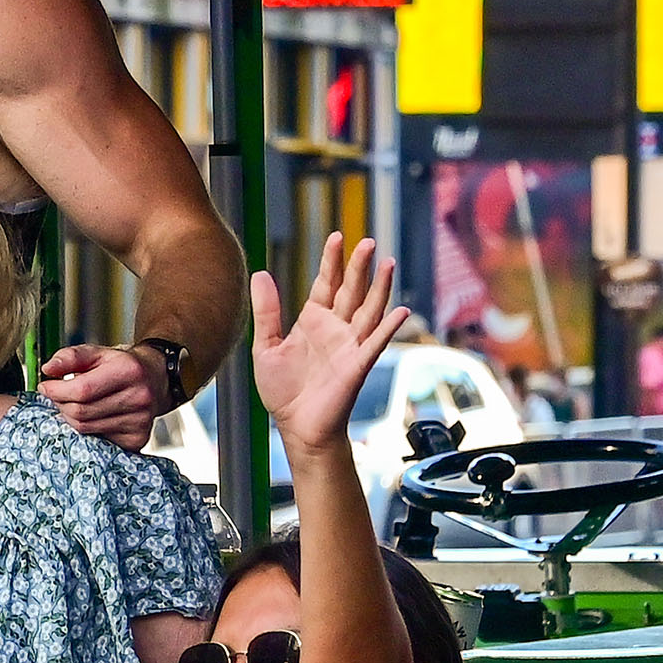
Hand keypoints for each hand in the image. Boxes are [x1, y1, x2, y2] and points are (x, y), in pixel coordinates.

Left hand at [37, 343, 166, 446]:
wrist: (156, 379)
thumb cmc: (122, 366)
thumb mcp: (97, 352)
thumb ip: (70, 357)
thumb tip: (48, 368)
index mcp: (128, 371)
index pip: (82, 389)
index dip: (57, 391)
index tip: (46, 387)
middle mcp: (139, 398)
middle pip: (81, 412)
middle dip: (61, 405)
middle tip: (58, 396)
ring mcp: (140, 422)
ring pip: (86, 429)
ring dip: (71, 418)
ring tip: (74, 405)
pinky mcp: (138, 439)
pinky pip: (98, 441)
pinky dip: (87, 431)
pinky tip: (92, 418)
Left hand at [249, 238, 406, 456]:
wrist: (297, 426)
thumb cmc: (283, 391)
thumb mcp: (266, 346)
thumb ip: (267, 311)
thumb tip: (261, 273)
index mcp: (314, 321)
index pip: (327, 283)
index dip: (333, 260)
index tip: (337, 236)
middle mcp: (336, 329)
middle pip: (353, 290)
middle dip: (360, 266)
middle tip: (368, 242)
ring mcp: (350, 345)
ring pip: (369, 309)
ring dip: (380, 287)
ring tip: (388, 262)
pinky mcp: (358, 365)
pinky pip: (376, 342)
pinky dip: (389, 326)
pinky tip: (401, 310)